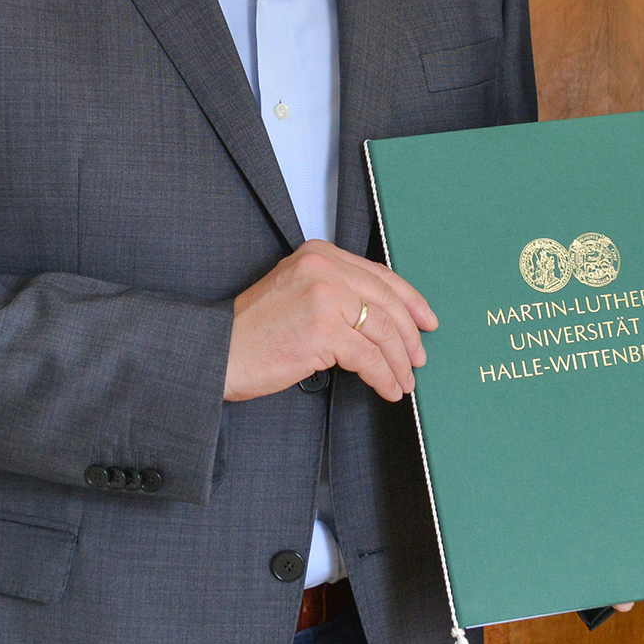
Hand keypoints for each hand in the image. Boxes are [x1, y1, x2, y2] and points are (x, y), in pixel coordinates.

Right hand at [225, 240, 437, 402]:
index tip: (426, 321)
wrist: (218, 352)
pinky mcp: (323, 330)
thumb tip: (386, 318)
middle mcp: (324, 268)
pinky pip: (368, 357)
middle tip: (419, 358)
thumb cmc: (254, 331)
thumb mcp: (297, 292)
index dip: (409, 301)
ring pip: (382, 331)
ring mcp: (324, 297)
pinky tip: (388, 389)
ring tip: (404, 381)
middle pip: (387, 301)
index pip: (379, 275)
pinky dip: (383, 376)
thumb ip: (336, 291)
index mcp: (319, 254)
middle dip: (409, 335)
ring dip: (399, 362)